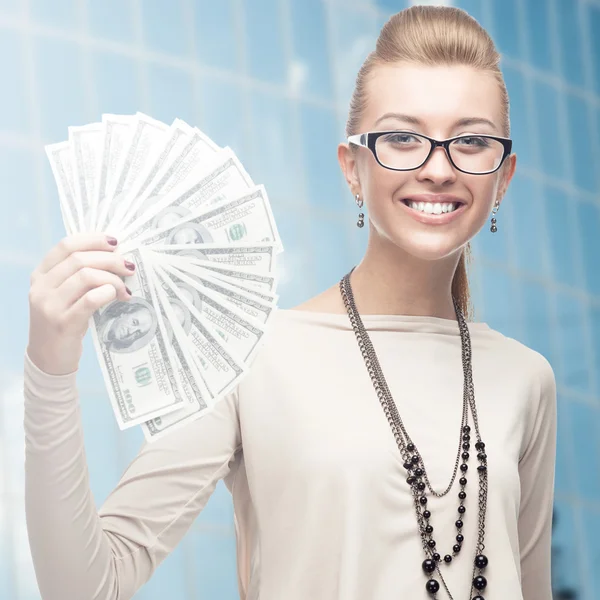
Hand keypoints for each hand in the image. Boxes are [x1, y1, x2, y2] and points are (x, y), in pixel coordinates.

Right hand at [27, 234, 134, 374]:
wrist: (49, 358)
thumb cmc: (64, 321)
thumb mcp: (65, 295)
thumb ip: (80, 275)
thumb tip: (116, 255)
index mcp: (41, 274)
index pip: (66, 245)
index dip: (93, 240)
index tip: (116, 243)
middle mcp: (41, 287)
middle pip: (80, 259)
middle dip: (110, 260)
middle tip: (129, 268)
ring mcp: (50, 305)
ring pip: (86, 276)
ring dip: (112, 279)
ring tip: (124, 290)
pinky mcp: (63, 322)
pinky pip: (90, 299)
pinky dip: (107, 293)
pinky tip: (118, 297)